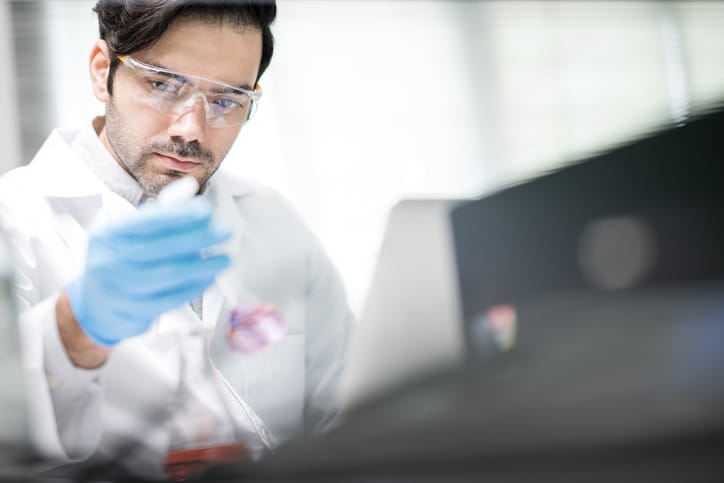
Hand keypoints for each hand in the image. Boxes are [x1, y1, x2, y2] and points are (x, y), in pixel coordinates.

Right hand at [67, 197, 229, 345]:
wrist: (94, 306)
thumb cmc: (119, 260)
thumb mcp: (129, 232)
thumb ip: (161, 210)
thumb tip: (190, 186)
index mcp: (109, 234)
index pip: (146, 222)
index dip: (177, 215)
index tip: (205, 210)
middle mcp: (110, 260)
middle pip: (159, 247)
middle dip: (196, 238)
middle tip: (224, 232)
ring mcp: (121, 288)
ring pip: (167, 275)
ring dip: (201, 266)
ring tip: (224, 259)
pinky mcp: (134, 311)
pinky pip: (170, 298)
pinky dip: (193, 287)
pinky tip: (209, 278)